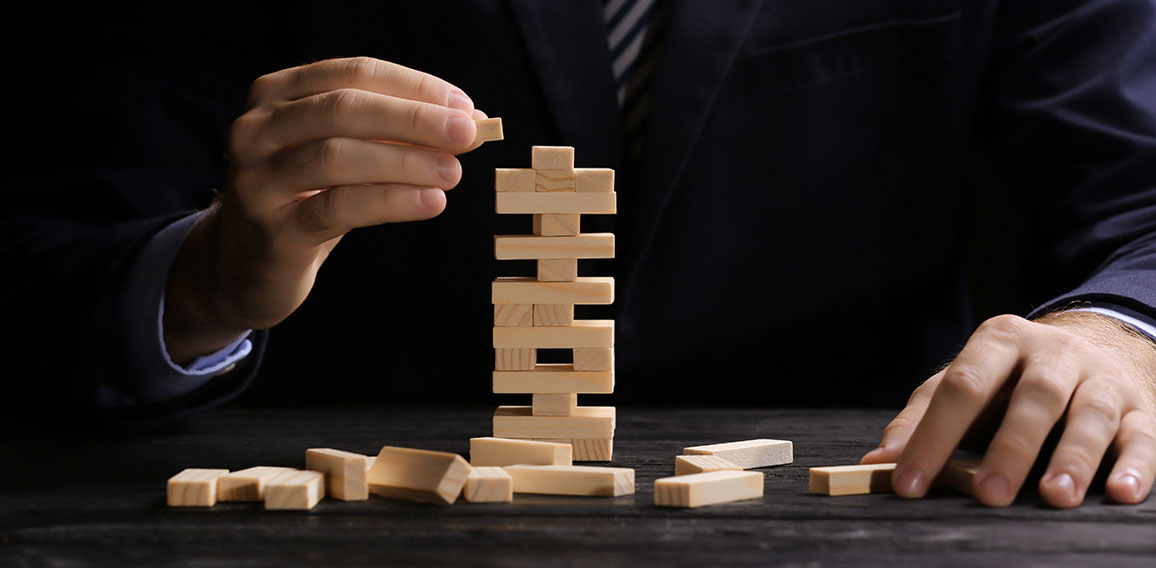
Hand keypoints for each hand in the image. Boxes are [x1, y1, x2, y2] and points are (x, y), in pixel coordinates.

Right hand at [164, 57, 483, 362]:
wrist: (245, 265)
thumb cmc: (305, 197)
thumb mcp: (343, 155)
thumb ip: (393, 135)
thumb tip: (467, 122)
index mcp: (277, 94)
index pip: (354, 73)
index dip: (414, 87)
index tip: (465, 106)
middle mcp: (258, 129)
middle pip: (344, 108)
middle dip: (414, 118)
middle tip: (467, 133)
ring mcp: (259, 180)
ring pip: (337, 156)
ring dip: (405, 161)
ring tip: (453, 171)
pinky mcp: (273, 231)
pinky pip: (337, 208)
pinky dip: (390, 201)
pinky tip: (430, 202)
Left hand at [862, 312, 1155, 506]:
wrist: (1096, 345)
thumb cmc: (1009, 379)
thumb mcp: (961, 384)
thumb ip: (920, 418)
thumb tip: (879, 460)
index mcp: (999, 341)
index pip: (962, 386)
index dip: (933, 435)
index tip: (910, 482)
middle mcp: (1053, 354)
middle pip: (1033, 396)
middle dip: (1010, 447)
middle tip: (989, 494)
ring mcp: (1100, 379)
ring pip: (1089, 415)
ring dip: (1073, 458)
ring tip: (1054, 496)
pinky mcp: (1140, 408)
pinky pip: (1143, 436)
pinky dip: (1135, 466)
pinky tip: (1120, 492)